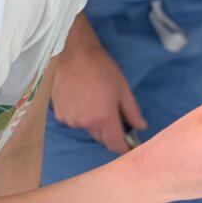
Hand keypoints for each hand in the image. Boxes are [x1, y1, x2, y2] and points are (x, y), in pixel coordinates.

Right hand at [51, 15, 146, 153]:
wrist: (72, 55)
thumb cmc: (101, 68)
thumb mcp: (123, 88)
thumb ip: (132, 111)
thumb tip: (141, 126)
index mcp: (104, 118)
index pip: (114, 143)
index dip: (123, 148)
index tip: (129, 147)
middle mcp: (85, 124)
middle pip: (101, 137)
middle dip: (110, 133)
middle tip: (116, 116)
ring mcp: (70, 120)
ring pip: (88, 129)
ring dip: (95, 122)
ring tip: (97, 101)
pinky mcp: (59, 115)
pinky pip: (75, 121)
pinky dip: (81, 116)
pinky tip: (83, 99)